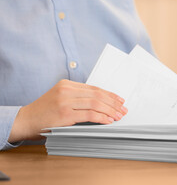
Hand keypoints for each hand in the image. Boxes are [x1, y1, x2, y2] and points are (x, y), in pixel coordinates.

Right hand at [8, 79, 126, 142]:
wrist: (25, 121)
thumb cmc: (45, 112)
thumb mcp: (61, 98)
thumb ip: (78, 97)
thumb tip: (102, 103)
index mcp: (67, 84)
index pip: (95, 88)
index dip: (110, 95)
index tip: (120, 101)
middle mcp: (67, 90)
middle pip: (97, 95)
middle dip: (113, 103)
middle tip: (123, 109)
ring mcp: (65, 101)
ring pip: (95, 103)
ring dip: (110, 111)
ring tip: (118, 116)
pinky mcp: (65, 114)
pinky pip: (89, 114)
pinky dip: (101, 117)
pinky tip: (108, 121)